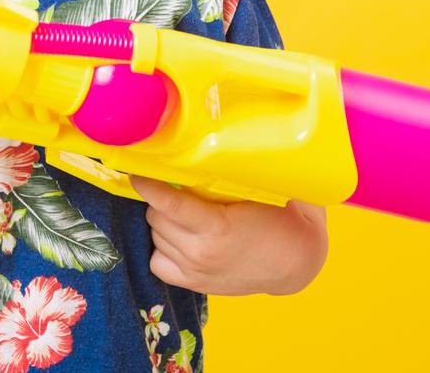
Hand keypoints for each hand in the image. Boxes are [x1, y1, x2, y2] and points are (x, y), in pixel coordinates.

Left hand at [129, 175, 328, 296]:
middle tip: (177, 191)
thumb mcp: (256, 192)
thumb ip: (224, 176)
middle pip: (156, 216)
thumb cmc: (277, 218)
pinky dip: (161, 248)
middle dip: (160, 201)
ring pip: (154, 236)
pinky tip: (177, 238)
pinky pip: (157, 262)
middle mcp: (200, 252)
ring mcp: (195, 271)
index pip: (169, 203)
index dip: (148, 186)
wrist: (294, 262)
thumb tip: (196, 145)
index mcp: (216, 228)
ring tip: (183, 214)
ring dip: (162, 222)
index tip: (135, 172)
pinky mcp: (194, 284)